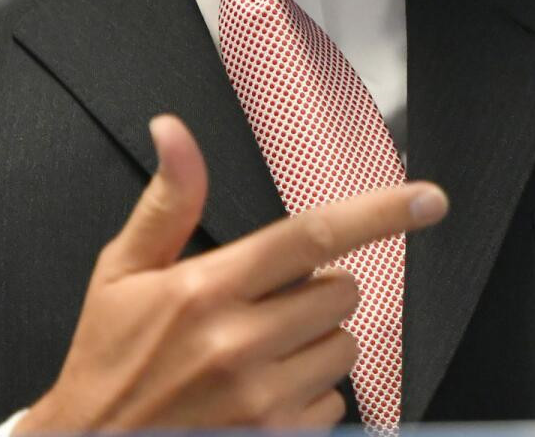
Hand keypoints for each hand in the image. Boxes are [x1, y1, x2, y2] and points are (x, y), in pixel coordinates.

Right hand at [19, 114, 447, 432]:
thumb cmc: (106, 365)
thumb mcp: (121, 275)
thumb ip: (167, 201)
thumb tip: (173, 131)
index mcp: (205, 289)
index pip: (313, 235)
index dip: (381, 213)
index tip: (428, 200)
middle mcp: (238, 343)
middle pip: (341, 290)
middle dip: (317, 290)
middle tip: (265, 307)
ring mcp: (260, 400)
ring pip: (344, 346)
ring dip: (316, 343)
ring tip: (258, 355)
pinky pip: (334, 403)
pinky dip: (309, 396)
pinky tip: (261, 397)